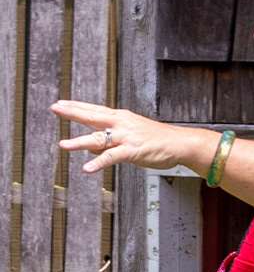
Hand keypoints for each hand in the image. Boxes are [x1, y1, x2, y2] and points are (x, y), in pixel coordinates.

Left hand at [52, 100, 207, 175]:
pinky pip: (112, 157)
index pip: (95, 110)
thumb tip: (91, 149)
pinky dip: (99, 163)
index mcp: (122, 118)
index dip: (76, 106)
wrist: (181, 143)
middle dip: (72, 112)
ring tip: (63, 145)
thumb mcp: (133, 136)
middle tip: (55, 108)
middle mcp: (122, 124)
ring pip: (99, 138)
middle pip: (93, 117)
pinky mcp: (132, 151)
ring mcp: (126, 137)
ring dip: (79, 142)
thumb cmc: (159, 140)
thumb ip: (110, 141)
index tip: (60, 103)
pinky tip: (87, 168)